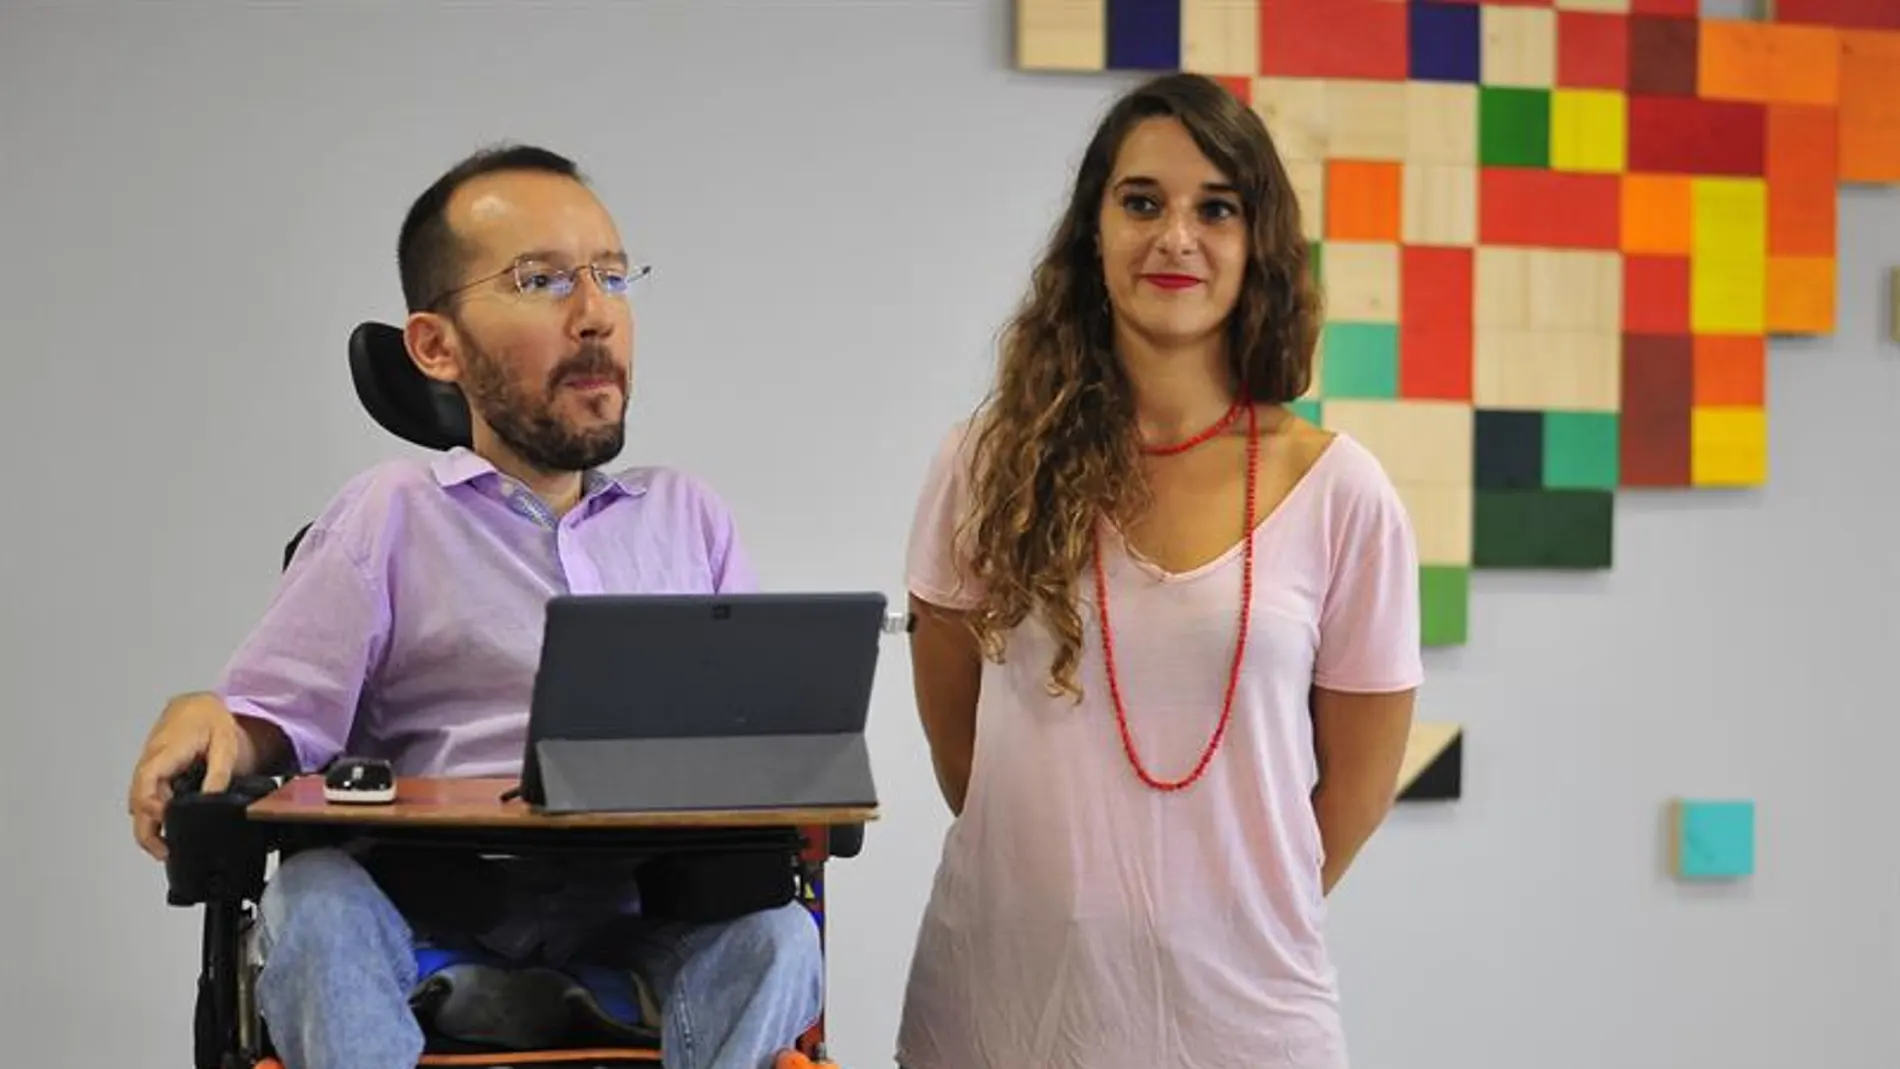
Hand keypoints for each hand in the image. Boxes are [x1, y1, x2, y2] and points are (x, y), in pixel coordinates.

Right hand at [127, 691, 245, 860]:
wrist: (198, 705)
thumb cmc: (209, 718)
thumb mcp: (224, 742)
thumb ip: (219, 771)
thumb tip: (212, 798)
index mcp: (164, 754)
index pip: (146, 786)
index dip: (153, 809)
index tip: (170, 826)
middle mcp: (150, 763)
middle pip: (137, 803)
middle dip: (146, 831)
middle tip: (164, 852)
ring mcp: (148, 770)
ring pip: (139, 804)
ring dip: (149, 826)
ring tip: (166, 849)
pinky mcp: (153, 775)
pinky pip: (147, 798)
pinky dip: (154, 815)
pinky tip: (168, 829)